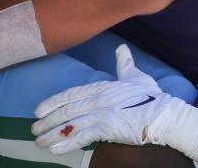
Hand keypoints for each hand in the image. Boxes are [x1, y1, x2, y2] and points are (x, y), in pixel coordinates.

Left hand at [32, 45, 197, 159]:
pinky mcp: (106, 129)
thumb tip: (122, 48)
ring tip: (39, 141)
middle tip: (33, 128)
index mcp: (100, 87)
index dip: (52, 102)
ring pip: (69, 124)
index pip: (70, 94)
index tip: (38, 110)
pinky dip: (66, 142)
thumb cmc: (151, 96)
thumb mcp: (135, 76)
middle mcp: (96, 99)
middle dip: (47, 121)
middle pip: (65, 110)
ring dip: (52, 134)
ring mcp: (100, 114)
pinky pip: (81, 136)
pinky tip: (55, 149)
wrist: (164, 114)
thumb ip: (124, 63)